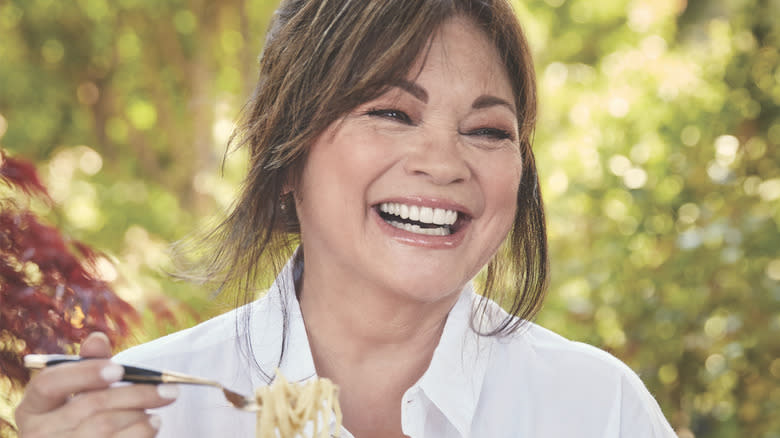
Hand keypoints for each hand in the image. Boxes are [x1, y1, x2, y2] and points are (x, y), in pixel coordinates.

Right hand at [15, 332, 177, 436]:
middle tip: (169, 390)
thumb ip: (90, 365)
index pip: (50, 383)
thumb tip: (97, 337)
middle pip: (88, 406)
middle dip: (135, 395)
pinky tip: (152, 425)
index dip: (85, 373)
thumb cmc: (82, 418)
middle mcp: (35, 432)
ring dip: (139, 416)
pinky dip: (138, 433)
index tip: (119, 369)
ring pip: (103, 427)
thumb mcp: (81, 392)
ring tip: (160, 410)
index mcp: (32, 407)